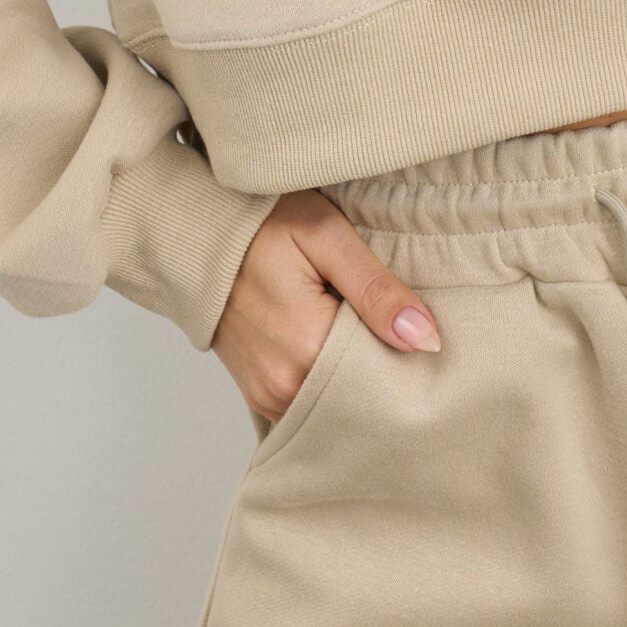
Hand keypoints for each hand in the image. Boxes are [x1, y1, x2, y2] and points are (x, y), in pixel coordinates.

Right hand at [212, 188, 441, 426]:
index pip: (386, 375)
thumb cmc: (264, 224)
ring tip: (363, 329)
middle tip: (397, 325)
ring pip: (338, 402)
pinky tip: (338, 345)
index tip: (421, 328)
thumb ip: (376, 290)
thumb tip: (426, 340)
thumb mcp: (326, 237)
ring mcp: (268, 396)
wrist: (200, 234)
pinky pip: (311, 402)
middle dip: (386, 367)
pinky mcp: (260, 397)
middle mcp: (285, 386)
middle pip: (362, 394)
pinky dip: (331, 380)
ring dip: (357, 374)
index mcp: (307, 349)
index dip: (409, 353)